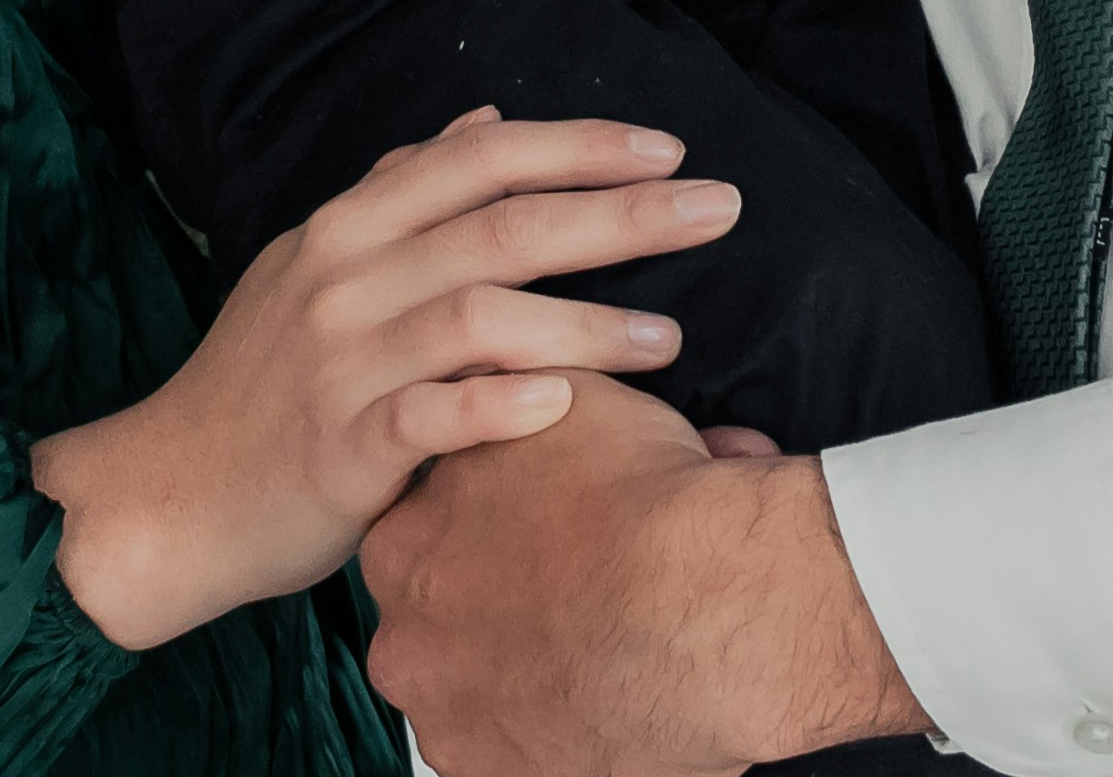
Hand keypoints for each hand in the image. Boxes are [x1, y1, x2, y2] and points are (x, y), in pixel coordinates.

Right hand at [29, 112, 739, 650]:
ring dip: (584, 321)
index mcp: (347, 227)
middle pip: (499, 226)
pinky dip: (499, 407)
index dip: (577, 146)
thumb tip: (484, 122)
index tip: (669, 149)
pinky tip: (564, 405)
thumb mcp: (312, 265)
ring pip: (475, 318)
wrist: (168, 494)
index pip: (478, 160)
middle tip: (717, 208)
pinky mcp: (341, 450)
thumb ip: (399, 191)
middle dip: (618, 213)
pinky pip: (431, 419)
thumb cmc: (258, 382)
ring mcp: (341, 364)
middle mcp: (345, 279)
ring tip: (669, 338)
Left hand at [362, 376, 929, 776]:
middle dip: (501, 603)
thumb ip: (527, 389)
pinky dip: (562, 733)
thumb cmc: (644, 495)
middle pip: (441, 622)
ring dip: (530, 670)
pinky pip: (522, 756)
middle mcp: (406, 642)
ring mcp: (450, 722)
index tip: (541, 527)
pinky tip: (617, 699)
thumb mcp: (569, 399)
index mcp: (402, 545)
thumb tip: (543, 373)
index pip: (419, 538)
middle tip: (583, 584)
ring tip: (613, 643)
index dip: (485, 528)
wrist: (710, 598)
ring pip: (480, 693)